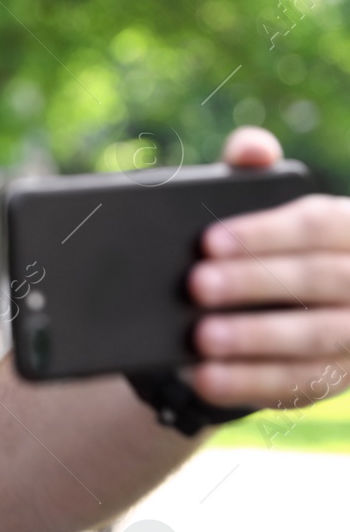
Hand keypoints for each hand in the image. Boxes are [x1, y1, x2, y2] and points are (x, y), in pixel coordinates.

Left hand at [187, 126, 349, 407]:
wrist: (279, 307)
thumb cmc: (270, 247)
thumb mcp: (263, 210)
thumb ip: (254, 176)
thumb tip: (250, 148)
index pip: (320, 226)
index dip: (266, 233)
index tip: (209, 241)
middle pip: (319, 280)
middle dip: (256, 283)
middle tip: (197, 285)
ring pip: (316, 337)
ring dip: (256, 338)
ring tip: (201, 337)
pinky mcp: (335, 378)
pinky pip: (297, 384)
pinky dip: (249, 382)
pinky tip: (206, 377)